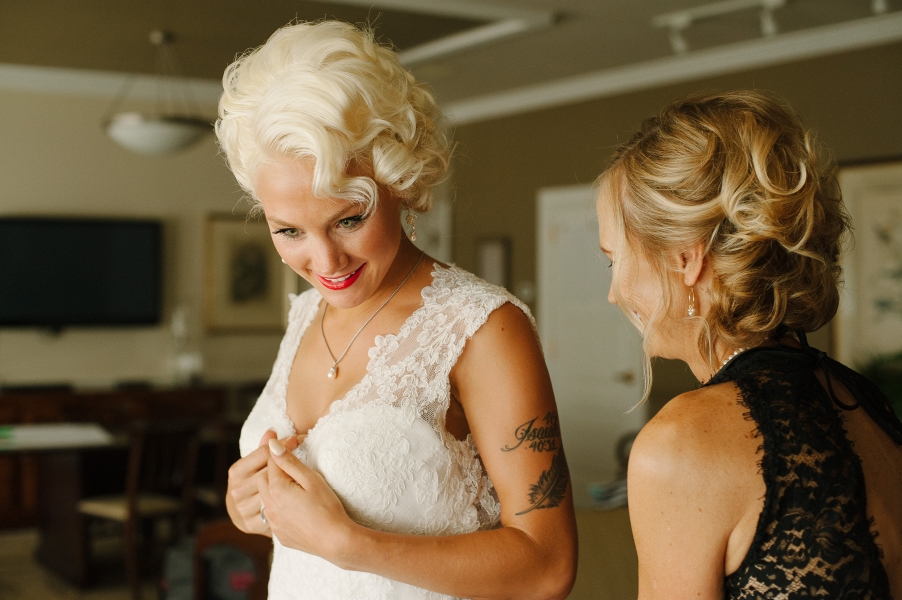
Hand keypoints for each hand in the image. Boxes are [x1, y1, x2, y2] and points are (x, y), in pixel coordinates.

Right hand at [226, 430, 300, 535]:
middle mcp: (236, 492)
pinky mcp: (251, 525)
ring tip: (303, 475)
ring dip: (289, 484)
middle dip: (288, 463)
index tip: (297, 438)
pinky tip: (295, 497)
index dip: (282, 445)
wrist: (246, 515)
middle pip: (270, 473)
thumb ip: (264, 449)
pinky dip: (285, 504)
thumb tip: (272, 431)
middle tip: (306, 454)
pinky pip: (274, 511)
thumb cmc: (255, 483)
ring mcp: (242, 510)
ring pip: (273, 493)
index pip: (263, 454)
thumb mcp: (256, 465)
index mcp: (236, 473)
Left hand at [259, 438, 356, 562]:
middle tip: (290, 465)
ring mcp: (273, 523)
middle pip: (262, 479)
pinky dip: (279, 507)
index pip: (271, 462)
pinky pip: (273, 516)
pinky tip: (295, 507)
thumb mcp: (311, 479)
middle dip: (273, 469)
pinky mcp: (279, 535)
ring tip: (293, 486)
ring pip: (265, 499)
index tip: (292, 442)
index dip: (281, 450)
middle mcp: (269, 507)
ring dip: (274, 489)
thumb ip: (289, 461)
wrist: (335, 541)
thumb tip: (272, 445)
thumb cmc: (327, 507)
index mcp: (276, 489)